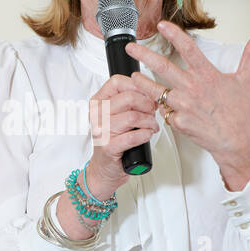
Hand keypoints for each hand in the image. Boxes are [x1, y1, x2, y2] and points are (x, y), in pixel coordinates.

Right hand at [85, 73, 159, 199]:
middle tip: (152, 112)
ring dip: (149, 122)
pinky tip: (147, 135)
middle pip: (129, 98)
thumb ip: (129, 101)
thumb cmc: (113, 140)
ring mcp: (101, 131)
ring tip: (152, 126)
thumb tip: (150, 91)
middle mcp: (96, 115)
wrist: (104, 168)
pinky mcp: (108, 147)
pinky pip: (133, 137)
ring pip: (133, 117)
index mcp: (97, 103)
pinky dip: (145, 135)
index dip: (137, 86)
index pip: (117, 82)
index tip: (146, 95)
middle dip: (147, 105)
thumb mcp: (117, 116)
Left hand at [126, 20, 249, 189]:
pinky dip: (162, 108)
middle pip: (163, 67)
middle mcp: (193, 88)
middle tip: (130, 47)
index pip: (188, 49)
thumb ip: (249, 56)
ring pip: (156, 91)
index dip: (174, 34)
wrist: (238, 143)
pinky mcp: (179, 122)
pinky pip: (165, 112)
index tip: (162, 25)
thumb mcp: (246, 81)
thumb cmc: (241, 113)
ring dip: (142, 83)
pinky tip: (157, 106)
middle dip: (143, 55)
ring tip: (132, 77)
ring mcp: (184, 106)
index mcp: (208, 75)